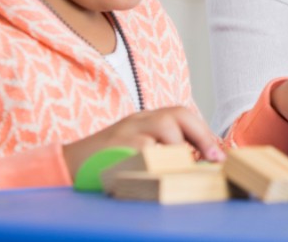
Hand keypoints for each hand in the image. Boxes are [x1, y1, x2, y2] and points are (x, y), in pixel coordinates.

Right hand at [62, 106, 224, 177]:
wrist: (68, 164)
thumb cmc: (109, 160)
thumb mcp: (137, 147)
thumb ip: (164, 149)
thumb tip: (200, 161)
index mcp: (146, 118)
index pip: (182, 114)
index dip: (205, 133)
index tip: (219, 154)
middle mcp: (138, 119)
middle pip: (178, 115)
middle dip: (202, 136)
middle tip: (214, 159)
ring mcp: (126, 130)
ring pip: (165, 128)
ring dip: (181, 148)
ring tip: (186, 167)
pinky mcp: (115, 146)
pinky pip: (145, 148)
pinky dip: (158, 159)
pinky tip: (162, 172)